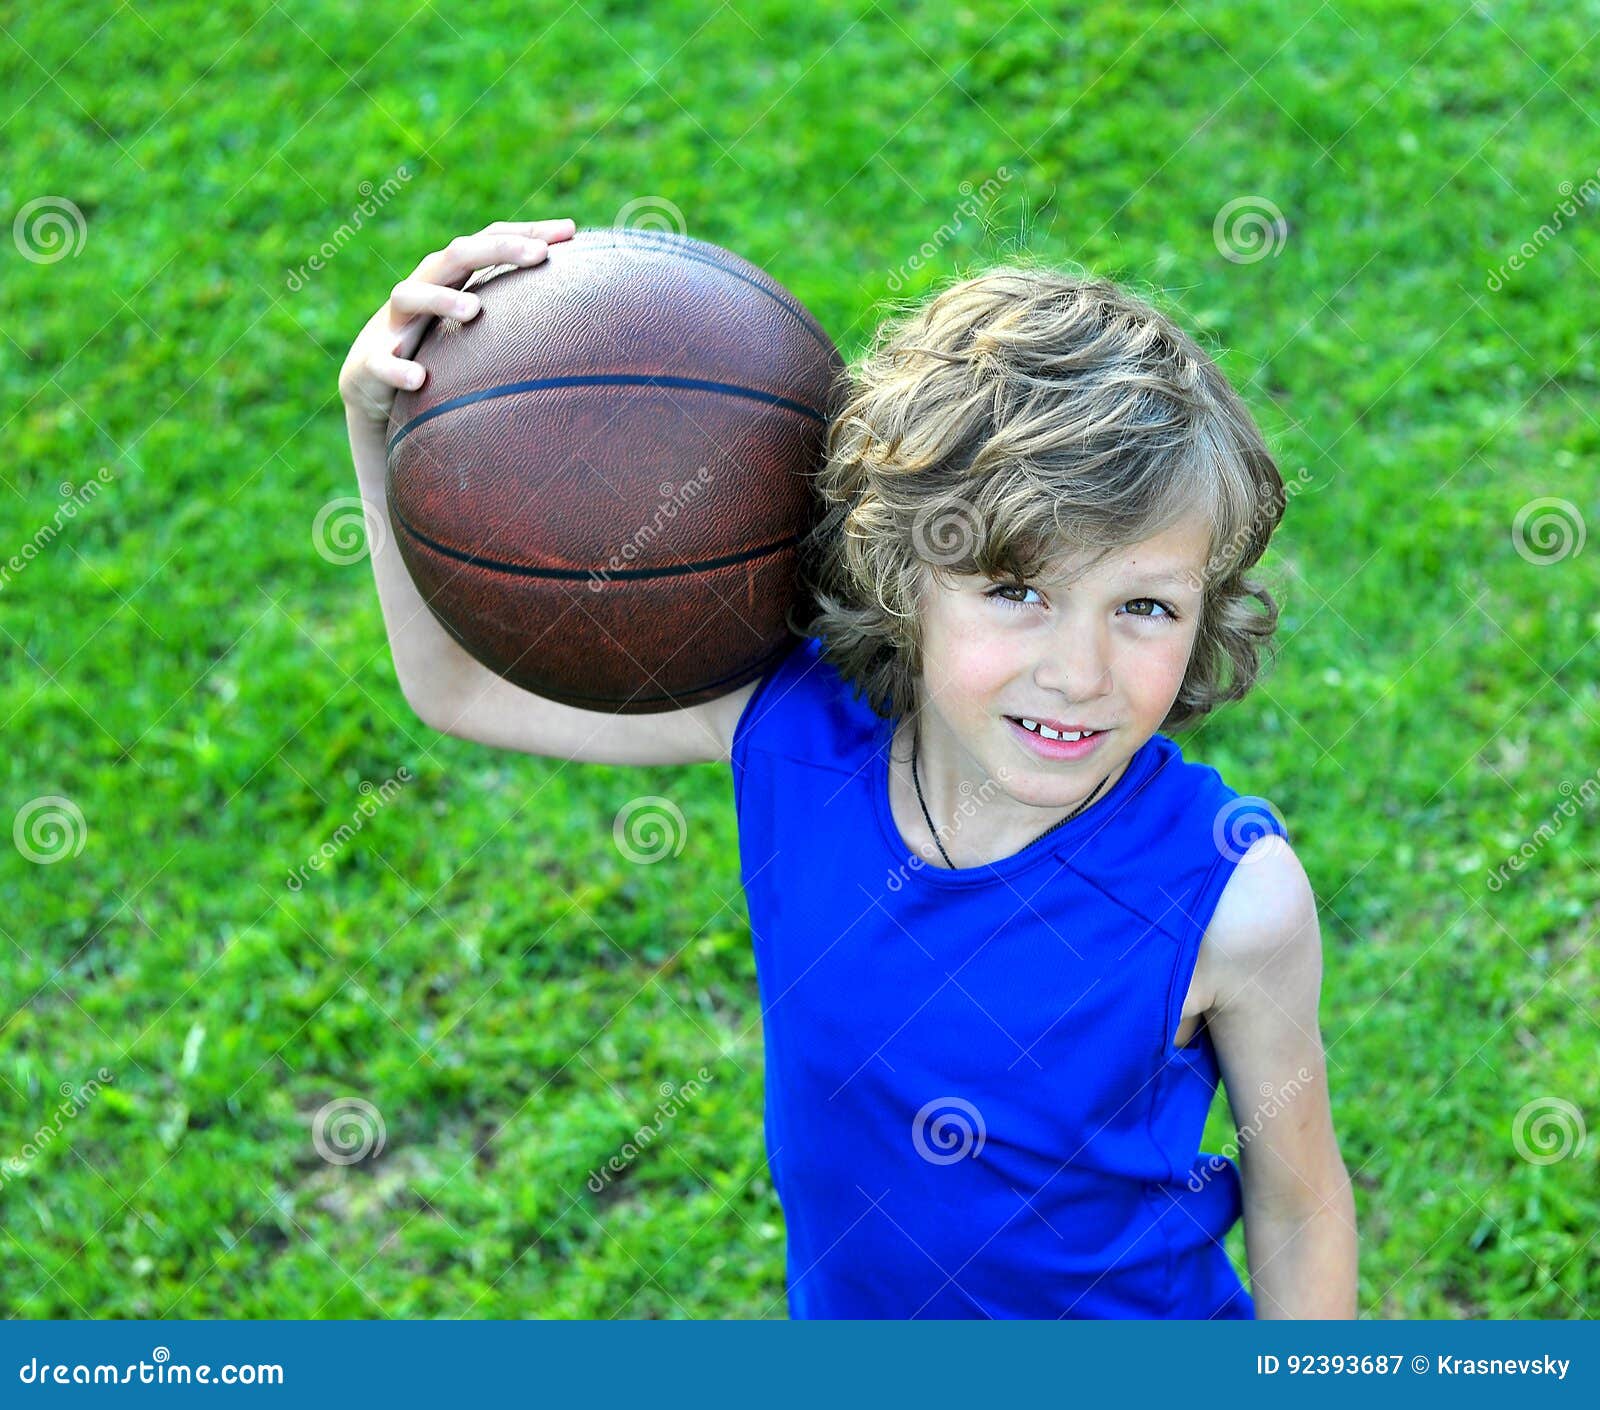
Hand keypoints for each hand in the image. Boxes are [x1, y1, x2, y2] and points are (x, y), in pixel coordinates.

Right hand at [338, 217, 575, 430]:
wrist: (371, 382)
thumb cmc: (434, 346)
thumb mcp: (474, 324)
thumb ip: (516, 310)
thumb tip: (580, 305)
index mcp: (450, 277)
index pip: (488, 241)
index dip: (526, 232)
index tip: (571, 231)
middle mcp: (421, 288)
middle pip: (454, 254)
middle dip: (497, 249)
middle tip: (538, 255)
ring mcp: (394, 323)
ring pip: (411, 295)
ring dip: (443, 299)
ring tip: (475, 310)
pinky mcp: (372, 362)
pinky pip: (383, 363)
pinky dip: (398, 368)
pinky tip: (419, 379)